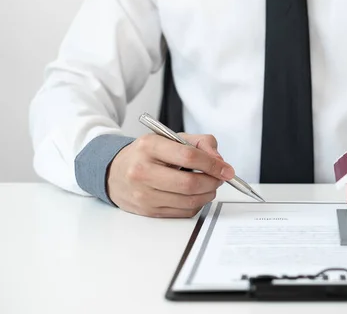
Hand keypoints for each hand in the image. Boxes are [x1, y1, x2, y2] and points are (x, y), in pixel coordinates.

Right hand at [106, 133, 234, 217]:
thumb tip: (219, 160)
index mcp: (149, 147)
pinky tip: (195, 195)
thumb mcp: (170, 138)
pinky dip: (196, 204)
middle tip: (219, 178)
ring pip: (188, 201)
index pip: (189, 156)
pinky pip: (183, 212)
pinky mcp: (147, 211)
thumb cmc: (147, 154)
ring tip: (209, 186)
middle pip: (190, 183)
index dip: (213, 164)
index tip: (226, 169)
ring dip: (208, 195)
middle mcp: (142, 171)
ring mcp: (143, 194)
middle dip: (213, 182)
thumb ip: (200, 143)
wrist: (114, 172)